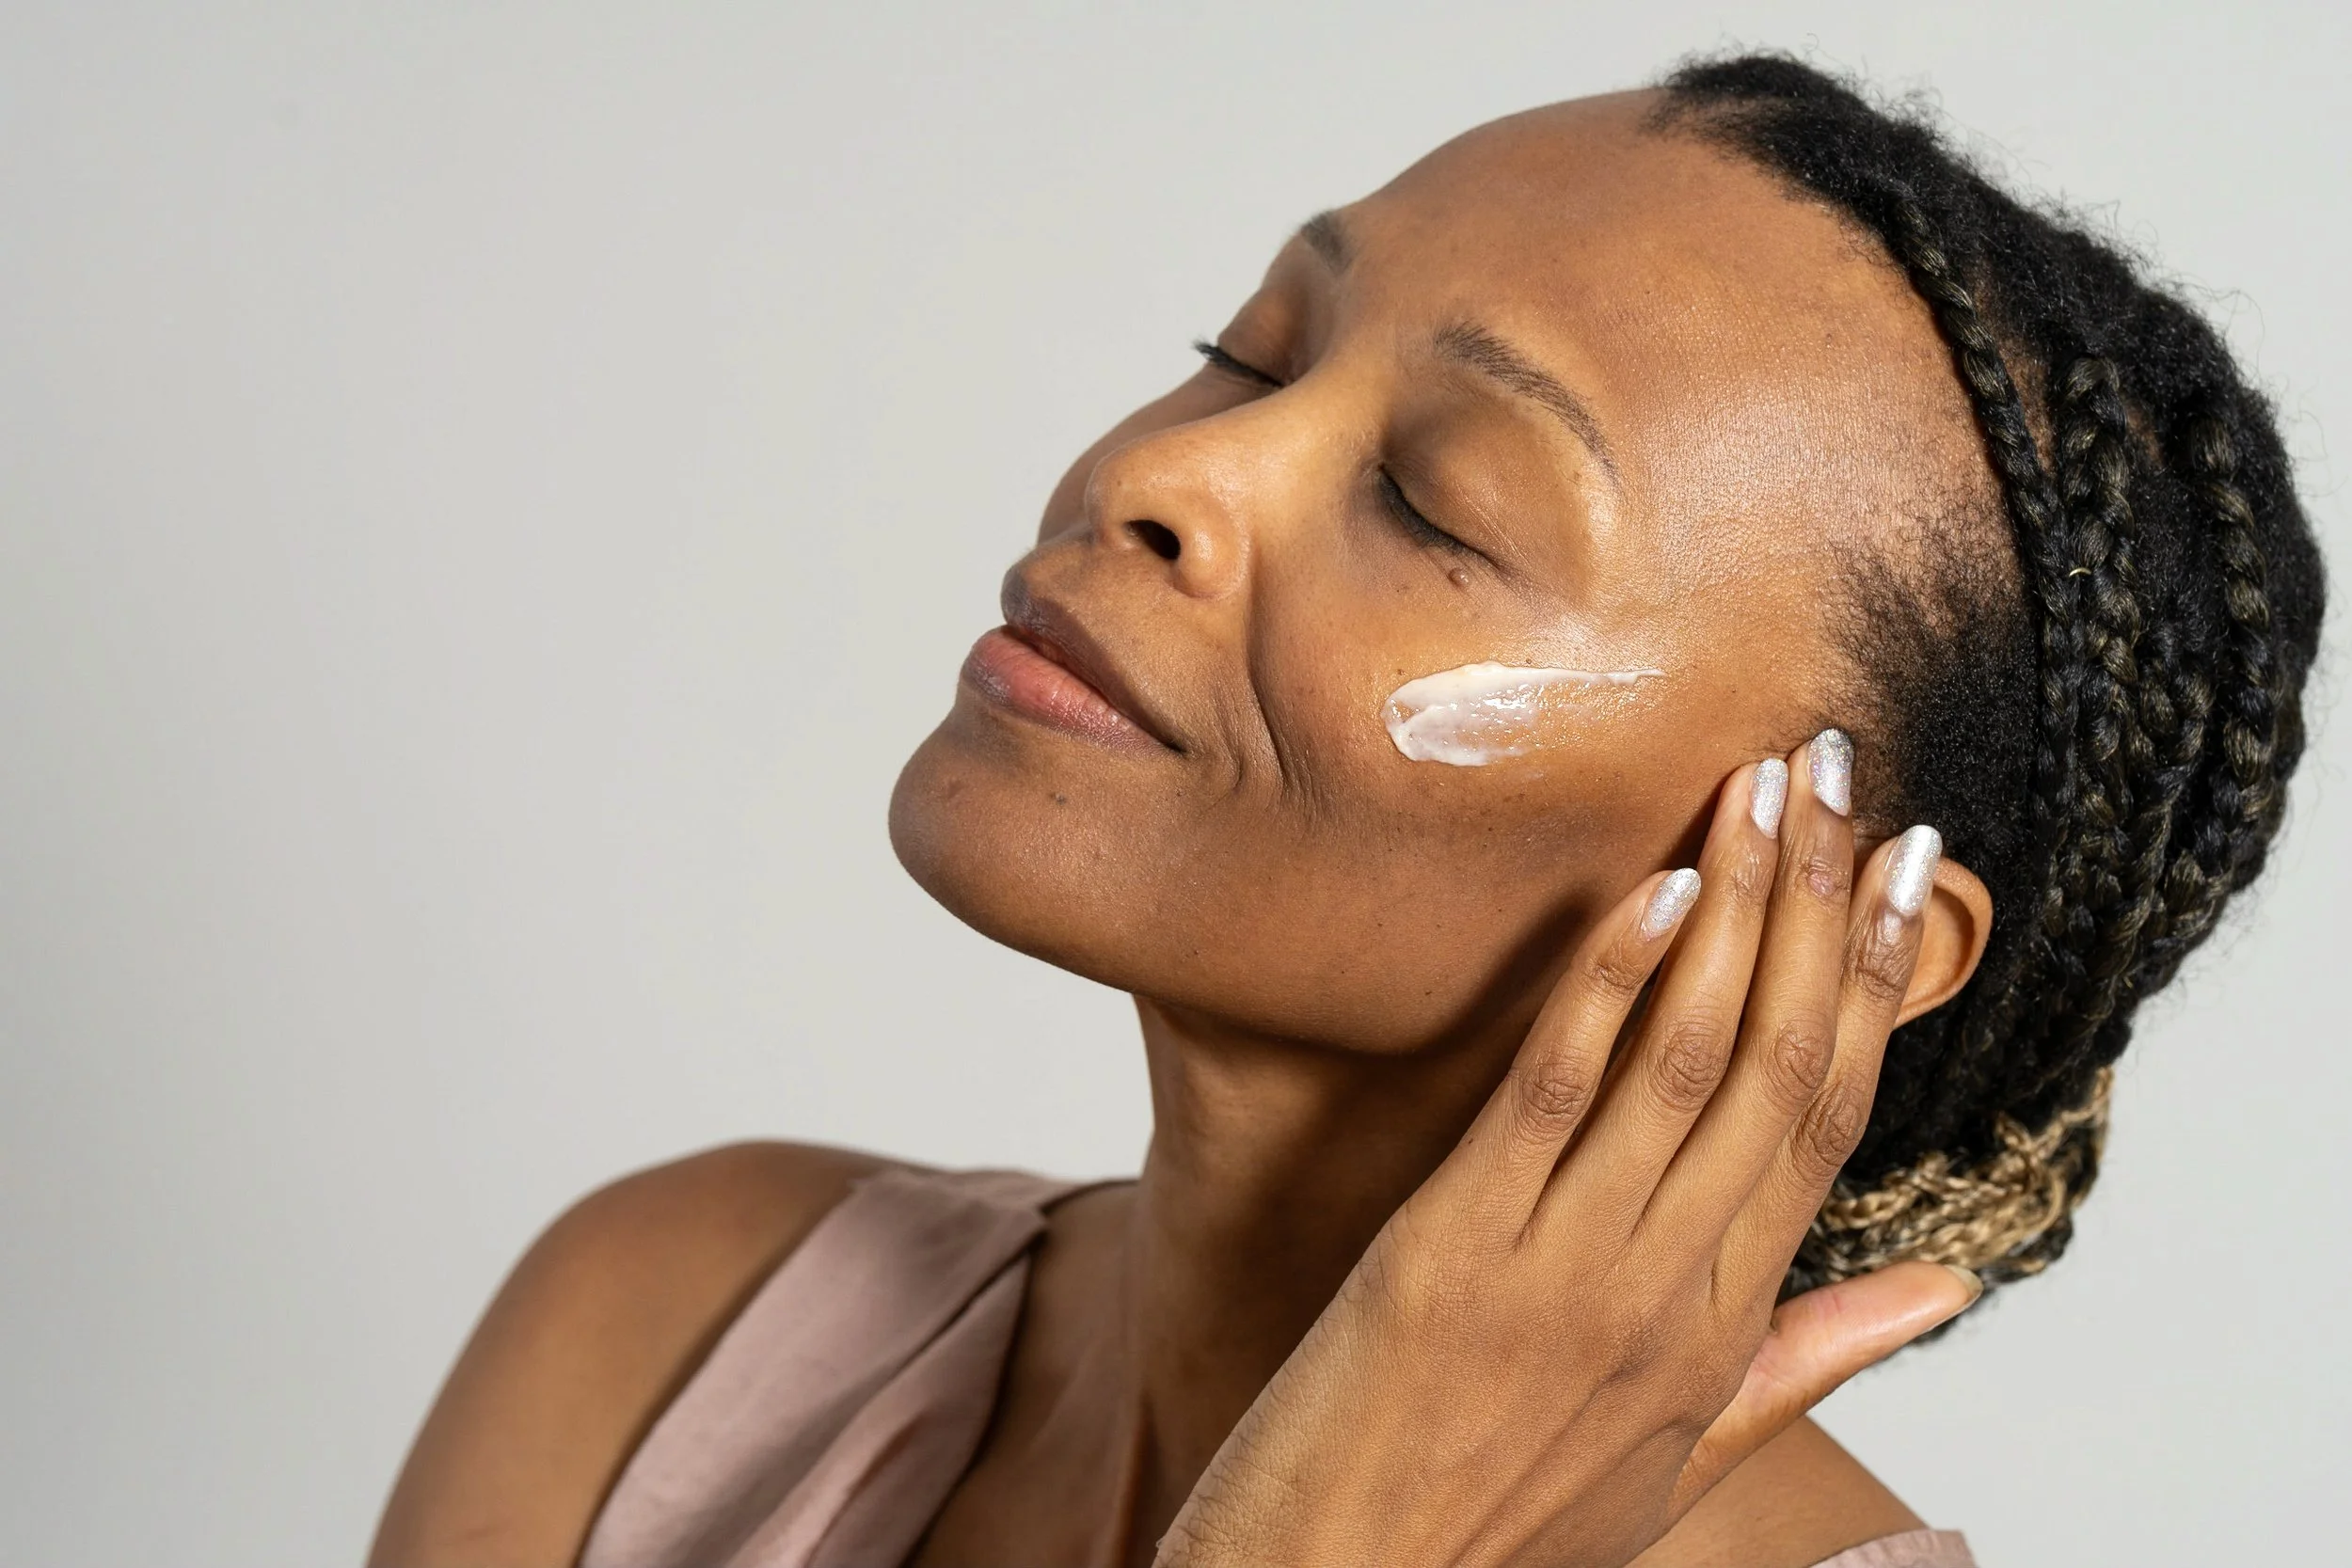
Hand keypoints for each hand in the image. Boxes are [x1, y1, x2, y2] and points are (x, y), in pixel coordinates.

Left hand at [1157, 733, 1975, 1567]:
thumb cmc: (1504, 1531)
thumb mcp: (1681, 1460)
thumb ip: (1806, 1359)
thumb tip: (1940, 1287)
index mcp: (1724, 1327)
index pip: (1830, 1121)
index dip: (1877, 987)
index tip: (1911, 874)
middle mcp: (1669, 1289)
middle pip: (1778, 1067)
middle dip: (1823, 911)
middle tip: (1847, 774)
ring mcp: (1567, 1266)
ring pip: (1687, 1061)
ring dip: (1737, 913)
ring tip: (1768, 789)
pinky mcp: (1455, 1249)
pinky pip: (1552, 1096)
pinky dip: (1610, 986)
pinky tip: (1652, 889)